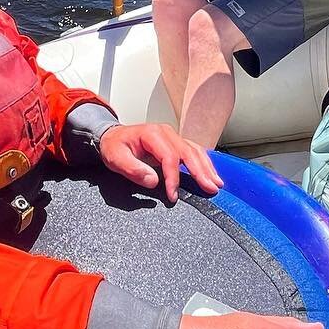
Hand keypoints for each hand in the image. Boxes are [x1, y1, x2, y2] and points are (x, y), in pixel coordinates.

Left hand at [97, 122, 222, 201]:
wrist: (113, 137)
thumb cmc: (114, 147)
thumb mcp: (115, 158)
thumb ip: (132, 169)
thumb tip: (152, 180)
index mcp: (152, 134)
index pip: (169, 156)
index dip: (173, 177)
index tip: (173, 195)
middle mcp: (166, 133)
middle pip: (188, 152)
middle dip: (201, 171)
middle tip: (211, 188)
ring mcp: (172, 137)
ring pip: (195, 151)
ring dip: (207, 167)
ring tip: (216, 183)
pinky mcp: (175, 143)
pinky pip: (193, 151)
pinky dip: (204, 162)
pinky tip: (211, 172)